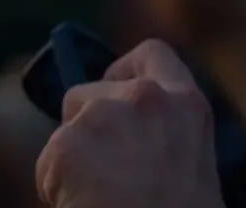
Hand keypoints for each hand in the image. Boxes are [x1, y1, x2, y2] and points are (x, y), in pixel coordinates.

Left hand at [35, 40, 222, 207]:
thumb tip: (133, 138)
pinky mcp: (67, 143)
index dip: (126, 68)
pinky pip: (52, 163)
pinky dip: (58, 186)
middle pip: (88, 92)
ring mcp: (102, 116)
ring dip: (73, 159)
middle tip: (101, 170)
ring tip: (99, 198)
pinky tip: (83, 206)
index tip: (114, 85)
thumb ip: (166, 139)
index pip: (153, 54)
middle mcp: (144, 98)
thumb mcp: (193, 173)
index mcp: (186, 106)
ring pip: (67, 130)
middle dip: (84, 127)